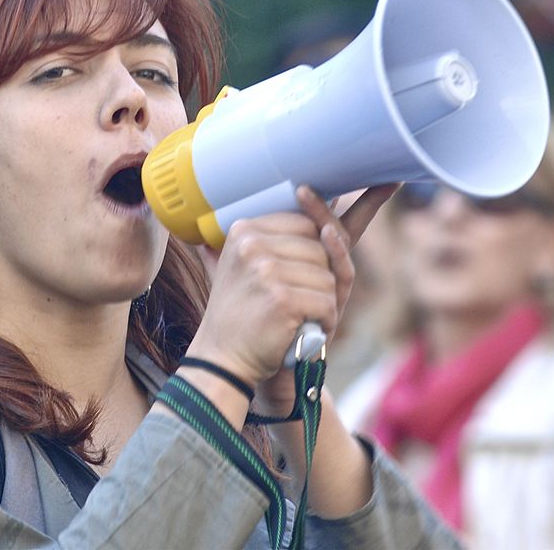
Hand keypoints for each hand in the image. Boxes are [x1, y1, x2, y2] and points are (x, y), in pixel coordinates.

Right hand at [187, 183, 398, 400]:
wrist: (224, 360)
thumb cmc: (244, 313)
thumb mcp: (248, 266)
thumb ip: (273, 236)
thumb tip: (312, 194)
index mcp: (244, 230)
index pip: (306, 224)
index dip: (314, 252)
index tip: (295, 277)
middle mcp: (252, 245)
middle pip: (321, 248)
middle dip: (319, 279)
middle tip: (294, 302)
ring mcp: (266, 271)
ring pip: (328, 276)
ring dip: (321, 303)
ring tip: (296, 317)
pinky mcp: (282, 299)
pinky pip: (327, 302)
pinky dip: (323, 322)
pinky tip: (304, 330)